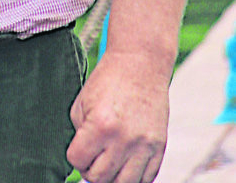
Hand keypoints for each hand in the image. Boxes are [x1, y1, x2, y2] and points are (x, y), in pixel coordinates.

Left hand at [67, 50, 169, 182]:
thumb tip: (82, 160)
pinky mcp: (160, 148)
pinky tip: (126, 162)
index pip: (78, 161)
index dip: (75, 156)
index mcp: (100, 125)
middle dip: (91, 169)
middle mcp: (124, 139)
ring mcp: (144, 146)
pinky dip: (133, 177)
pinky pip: (146, 179)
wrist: (141, 64)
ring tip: (109, 161)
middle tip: (93, 156)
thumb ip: (79, 134)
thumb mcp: (83, 102)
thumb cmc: (109, 80)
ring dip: (112, 177)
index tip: (79, 147)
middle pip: (100, 178)